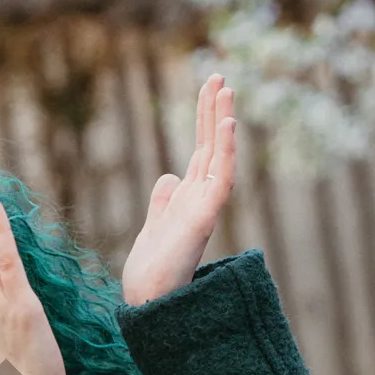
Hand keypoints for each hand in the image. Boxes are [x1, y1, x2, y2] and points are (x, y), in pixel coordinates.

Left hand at [121, 73, 236, 306]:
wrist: (148, 299)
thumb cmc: (152, 271)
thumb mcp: (154, 226)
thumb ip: (163, 201)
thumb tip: (168, 176)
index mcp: (190, 198)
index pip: (201, 150)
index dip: (204, 119)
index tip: (207, 87)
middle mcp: (202, 198)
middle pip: (210, 145)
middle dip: (213, 110)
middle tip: (218, 75)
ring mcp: (206, 206)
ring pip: (219, 155)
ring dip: (222, 121)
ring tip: (225, 88)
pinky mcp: (205, 216)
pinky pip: (220, 177)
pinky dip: (224, 149)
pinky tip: (226, 121)